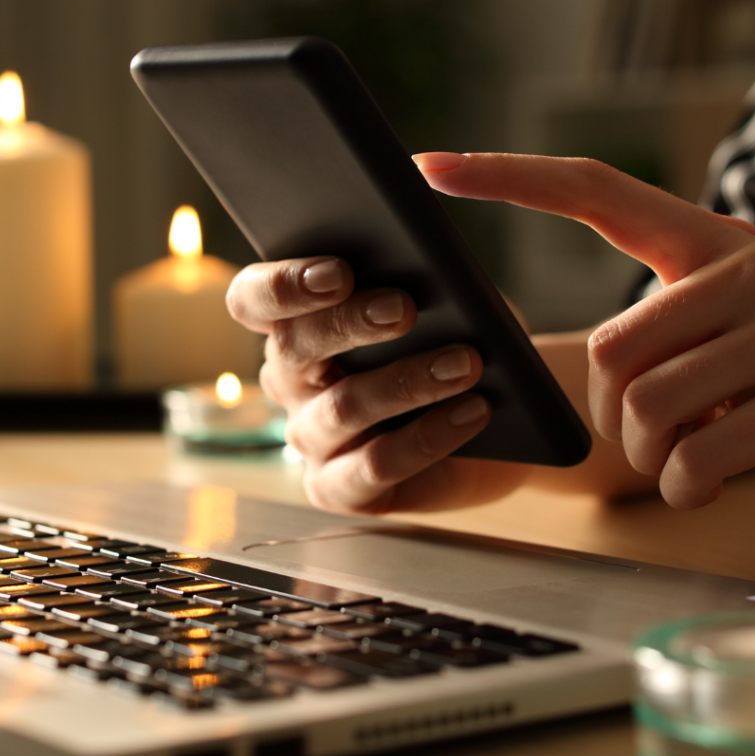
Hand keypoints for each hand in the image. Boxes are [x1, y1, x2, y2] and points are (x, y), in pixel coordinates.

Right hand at [226, 258, 529, 513]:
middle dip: (349, 323)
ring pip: (343, 408)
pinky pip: (375, 466)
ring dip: (407, 381)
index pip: (253, 299)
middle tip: (404, 308)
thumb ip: (418, 280)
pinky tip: (472, 411)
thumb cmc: (457, 340)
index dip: (283, 285)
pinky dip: (429, 436)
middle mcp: (291, 382)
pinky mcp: (342, 490)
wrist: (501, 415)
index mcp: (295, 323)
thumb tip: (424, 265)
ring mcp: (311, 440)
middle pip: (294, 347)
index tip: (338, 271)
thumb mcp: (442, 301)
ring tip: (465, 362)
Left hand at [415, 152, 754, 508]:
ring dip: (651, 455)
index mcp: (716, 242)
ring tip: (684, 462)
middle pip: (612, 347)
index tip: (432, 164)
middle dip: (611, 416)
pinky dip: (688, 486)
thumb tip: (608, 367)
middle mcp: (744, 272)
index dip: (508, 176)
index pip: (596, 187)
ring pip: (649, 405)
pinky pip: (703, 453)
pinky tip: (707, 485)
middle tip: (645, 440)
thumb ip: (682, 316)